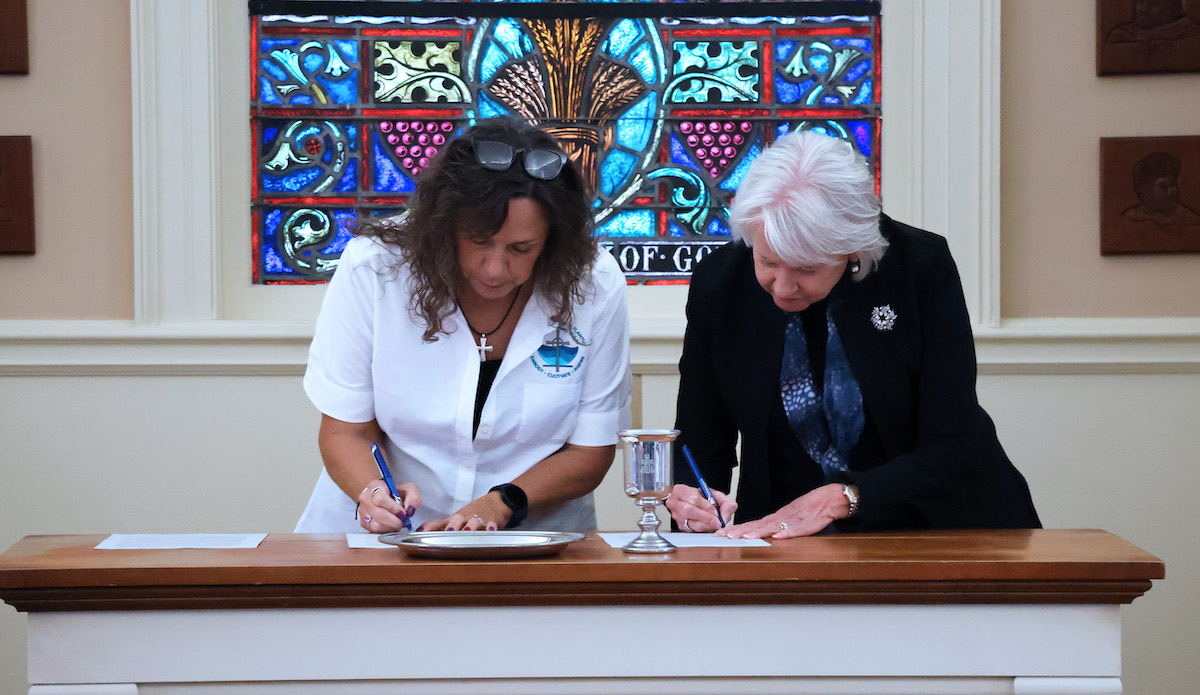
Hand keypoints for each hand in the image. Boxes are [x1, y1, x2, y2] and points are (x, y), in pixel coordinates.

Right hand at [358, 480, 419, 533]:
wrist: (383, 495)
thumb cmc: (394, 492)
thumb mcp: (407, 489)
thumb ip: (413, 497)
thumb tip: (410, 510)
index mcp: (375, 486)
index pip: (380, 499)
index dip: (393, 508)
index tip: (403, 512)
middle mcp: (366, 498)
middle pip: (378, 514)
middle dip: (394, 521)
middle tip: (402, 521)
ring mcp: (363, 511)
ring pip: (375, 525)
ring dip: (390, 527)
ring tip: (397, 523)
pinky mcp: (363, 522)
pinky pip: (374, 531)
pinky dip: (385, 530)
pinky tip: (391, 526)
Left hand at [419, 491, 510, 531]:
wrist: (492, 504)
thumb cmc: (469, 515)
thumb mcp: (452, 519)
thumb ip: (435, 527)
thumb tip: (417, 532)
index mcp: (453, 520)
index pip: (438, 523)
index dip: (430, 527)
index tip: (421, 532)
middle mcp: (464, 519)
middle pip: (457, 519)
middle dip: (453, 525)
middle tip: (449, 530)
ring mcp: (477, 520)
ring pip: (473, 521)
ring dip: (470, 526)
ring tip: (468, 531)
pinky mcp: (491, 521)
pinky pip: (491, 523)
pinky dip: (491, 526)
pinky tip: (490, 530)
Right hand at [666, 483, 736, 533]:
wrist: (699, 505)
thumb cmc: (705, 499)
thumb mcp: (718, 496)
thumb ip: (726, 503)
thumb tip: (724, 516)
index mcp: (681, 490)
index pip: (693, 498)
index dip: (706, 506)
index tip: (716, 511)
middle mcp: (675, 503)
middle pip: (689, 511)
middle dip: (706, 517)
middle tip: (717, 522)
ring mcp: (676, 516)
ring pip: (690, 524)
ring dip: (706, 525)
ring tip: (714, 523)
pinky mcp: (680, 527)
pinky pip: (692, 531)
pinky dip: (703, 530)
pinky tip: (708, 526)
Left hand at [716, 483, 848, 538]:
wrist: (831, 498)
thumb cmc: (811, 507)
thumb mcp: (792, 517)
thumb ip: (779, 525)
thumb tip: (766, 535)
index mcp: (778, 517)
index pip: (754, 523)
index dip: (739, 529)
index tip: (724, 533)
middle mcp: (782, 517)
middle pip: (758, 525)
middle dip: (741, 530)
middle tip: (725, 535)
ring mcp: (794, 520)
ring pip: (774, 526)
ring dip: (760, 531)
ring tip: (746, 536)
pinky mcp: (808, 523)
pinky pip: (797, 529)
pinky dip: (788, 533)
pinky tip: (779, 537)